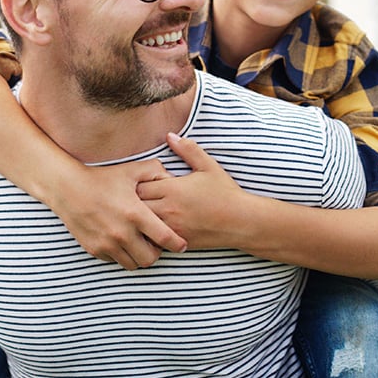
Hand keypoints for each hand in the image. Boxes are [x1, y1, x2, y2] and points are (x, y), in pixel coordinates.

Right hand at [52, 158, 187, 269]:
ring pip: (133, 264)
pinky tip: (120, 240)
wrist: (68, 188)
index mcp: (135, 214)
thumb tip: (173, 178)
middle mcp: (122, 233)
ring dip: (138, 256)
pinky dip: (121, 255)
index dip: (177, 243)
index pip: (165, 238)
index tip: (180, 243)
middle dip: (157, 252)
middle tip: (155, 242)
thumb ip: (156, 171)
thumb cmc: (103, 177)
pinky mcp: (95, 249)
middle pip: (150, 259)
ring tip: (138, 242)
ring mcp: (107, 243)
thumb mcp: (131, 170)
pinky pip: (115, 261)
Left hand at [137, 133, 251, 249]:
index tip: (145, 182)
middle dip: (135, 201)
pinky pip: (154, 240)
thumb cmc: (225, 192)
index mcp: (173, 188)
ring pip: (142, 224)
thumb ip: (188, 149)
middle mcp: (169, 209)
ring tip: (145, 212)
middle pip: (136, 206)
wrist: (242, 222)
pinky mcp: (177, 242)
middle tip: (140, 197)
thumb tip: (169, 135)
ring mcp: (172, 228)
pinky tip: (156, 227)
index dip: (139, 183)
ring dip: (141, 218)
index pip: (139, 185)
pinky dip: (151, 234)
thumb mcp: (208, 166)